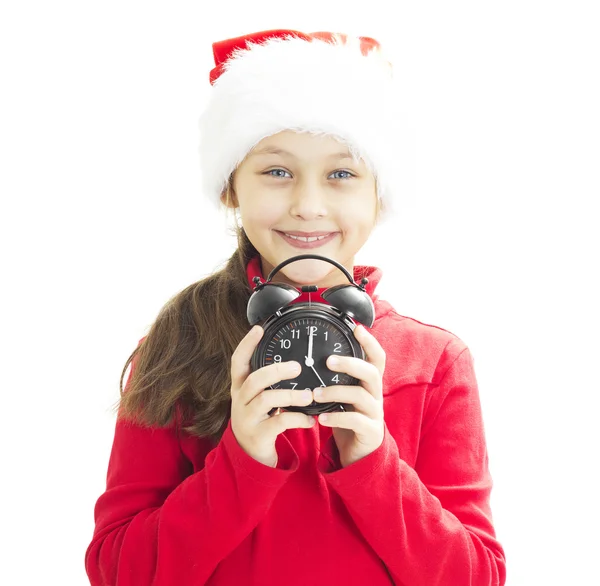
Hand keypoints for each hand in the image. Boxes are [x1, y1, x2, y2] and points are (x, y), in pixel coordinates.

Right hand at [230, 325, 315, 466]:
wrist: (252, 456)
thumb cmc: (261, 420)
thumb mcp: (260, 399)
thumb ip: (270, 383)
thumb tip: (296, 361)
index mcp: (240, 388)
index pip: (238, 362)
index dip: (246, 344)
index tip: (258, 328)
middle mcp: (240, 401)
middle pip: (254, 380)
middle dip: (276, 371)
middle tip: (298, 367)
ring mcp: (247, 418)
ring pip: (266, 400)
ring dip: (290, 395)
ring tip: (309, 396)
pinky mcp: (258, 435)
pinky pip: (278, 423)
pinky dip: (297, 419)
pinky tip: (310, 419)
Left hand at [312, 325, 385, 467]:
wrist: (359, 454)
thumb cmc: (348, 418)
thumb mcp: (344, 396)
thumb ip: (337, 379)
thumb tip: (314, 357)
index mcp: (369, 384)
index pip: (377, 358)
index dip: (370, 343)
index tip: (357, 328)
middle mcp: (375, 395)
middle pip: (371, 372)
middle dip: (350, 364)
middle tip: (329, 361)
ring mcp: (375, 413)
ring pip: (360, 395)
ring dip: (336, 392)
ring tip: (316, 393)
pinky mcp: (370, 432)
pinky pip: (355, 421)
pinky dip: (336, 418)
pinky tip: (321, 418)